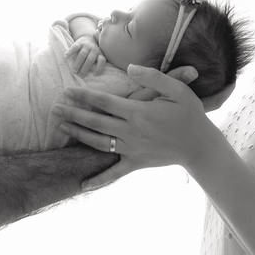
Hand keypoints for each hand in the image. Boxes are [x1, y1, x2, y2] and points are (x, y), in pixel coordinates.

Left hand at [52, 64, 214, 189]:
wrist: (200, 146)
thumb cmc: (190, 114)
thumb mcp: (177, 89)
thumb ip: (153, 77)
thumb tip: (130, 68)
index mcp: (138, 112)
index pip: (104, 102)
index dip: (84, 96)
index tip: (68, 91)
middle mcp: (131, 131)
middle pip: (95, 121)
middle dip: (73, 114)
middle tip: (54, 108)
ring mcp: (132, 149)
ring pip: (98, 143)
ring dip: (78, 135)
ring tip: (61, 127)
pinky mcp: (136, 163)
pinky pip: (114, 173)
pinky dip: (98, 180)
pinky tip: (83, 186)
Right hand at [64, 35, 105, 74]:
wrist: (89, 37)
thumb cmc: (92, 52)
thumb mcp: (97, 56)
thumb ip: (95, 64)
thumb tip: (90, 76)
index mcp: (100, 54)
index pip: (102, 60)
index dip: (99, 68)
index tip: (94, 74)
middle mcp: (94, 49)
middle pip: (90, 60)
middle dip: (85, 68)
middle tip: (80, 75)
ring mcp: (87, 45)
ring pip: (82, 55)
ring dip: (78, 64)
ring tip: (74, 71)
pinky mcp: (79, 42)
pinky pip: (75, 47)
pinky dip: (70, 52)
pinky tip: (65, 57)